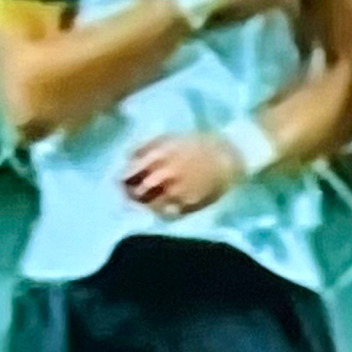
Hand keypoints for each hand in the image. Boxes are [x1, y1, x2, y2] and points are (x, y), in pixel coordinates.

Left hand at [122, 133, 243, 217]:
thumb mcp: (169, 138)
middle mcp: (167, 174)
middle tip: (130, 196)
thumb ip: (145, 148)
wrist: (230, 154)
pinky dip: (163, 213)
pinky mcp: (191, 203)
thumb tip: (126, 160)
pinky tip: (163, 209)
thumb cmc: (198, 144)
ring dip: (146, 206)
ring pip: (152, 205)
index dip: (122, 179)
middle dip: (131, 195)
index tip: (121, 182)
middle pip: (138, 191)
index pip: (130, 172)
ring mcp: (179, 190)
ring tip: (146, 205)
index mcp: (159, 156)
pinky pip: (170, 213)